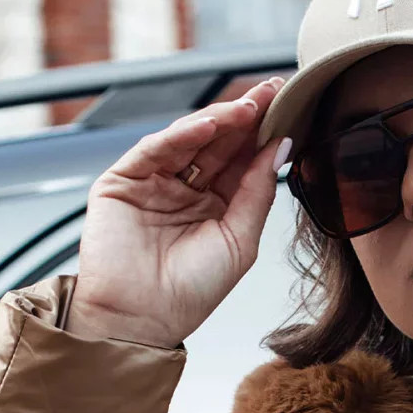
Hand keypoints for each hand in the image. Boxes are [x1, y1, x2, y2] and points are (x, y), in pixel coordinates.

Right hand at [64, 75, 289, 350]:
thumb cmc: (191, 293)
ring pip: (189, 139)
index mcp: (215, 206)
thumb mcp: (239, 241)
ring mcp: (154, 182)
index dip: (263, 134)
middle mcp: (185, 190)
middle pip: (218, 143)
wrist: (140, 321)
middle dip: (245, 116)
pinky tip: (209, 125)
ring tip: (248, 107)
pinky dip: (181, 134)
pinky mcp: (124, 179)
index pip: (241, 160)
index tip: (289, 107)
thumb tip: (281, 146)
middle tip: (272, 92)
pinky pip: (156, 149)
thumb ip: (258, 193)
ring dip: (219, 120)